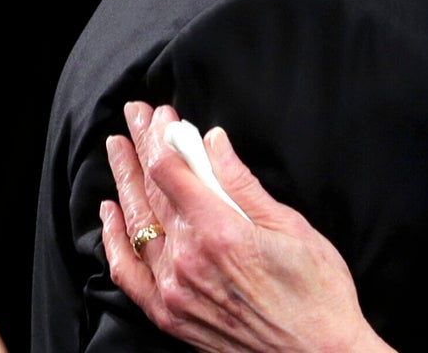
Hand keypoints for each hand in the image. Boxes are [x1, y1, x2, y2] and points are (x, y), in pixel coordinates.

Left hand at [100, 102, 393, 352]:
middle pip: (152, 191)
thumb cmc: (317, 291)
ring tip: (118, 149)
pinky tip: (110, 211)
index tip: (164, 114)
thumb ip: (244, 185)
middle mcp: (188, 260)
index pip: (175, 171)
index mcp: (221, 232)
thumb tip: (214, 143)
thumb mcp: (292, 227)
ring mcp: (173, 290)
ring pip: (137, 225)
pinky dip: (113, 239)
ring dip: (125, 182)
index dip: (164, 137)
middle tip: (134, 115)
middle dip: (141, 147)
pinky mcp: (169, 314)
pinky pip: (127, 272)